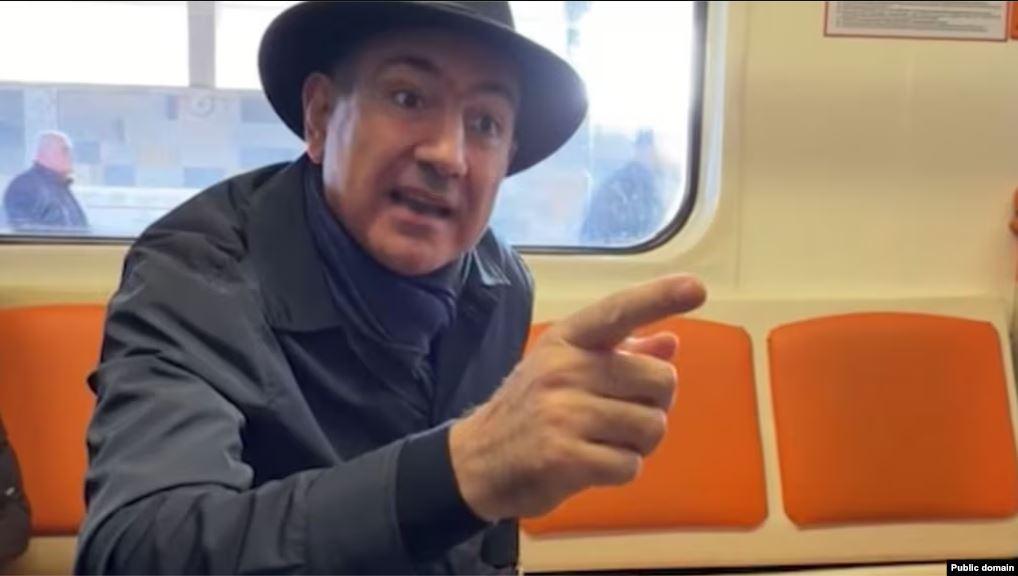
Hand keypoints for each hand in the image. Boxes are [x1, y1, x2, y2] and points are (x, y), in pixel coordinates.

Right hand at [449, 274, 706, 520]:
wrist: (477, 460)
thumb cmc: (533, 410)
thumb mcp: (567, 370)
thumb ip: (621, 355)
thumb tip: (670, 343)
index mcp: (567, 340)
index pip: (619, 311)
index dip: (660, 298)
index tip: (697, 288)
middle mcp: (565, 369)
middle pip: (661, 380)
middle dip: (654, 404)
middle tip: (621, 416)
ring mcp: (563, 413)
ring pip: (652, 426)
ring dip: (638, 443)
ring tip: (603, 442)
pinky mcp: (564, 457)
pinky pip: (630, 465)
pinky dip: (621, 470)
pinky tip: (592, 465)